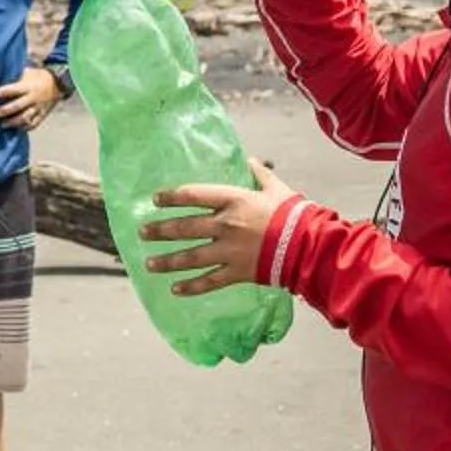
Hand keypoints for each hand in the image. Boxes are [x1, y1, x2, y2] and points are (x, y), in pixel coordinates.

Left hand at [0, 67, 58, 131]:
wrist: (58, 83)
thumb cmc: (38, 77)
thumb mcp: (29, 73)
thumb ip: (17, 76)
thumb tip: (1, 74)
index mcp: (29, 86)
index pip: (15, 89)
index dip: (5, 91)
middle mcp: (34, 98)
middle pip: (18, 106)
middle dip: (6, 110)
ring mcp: (39, 108)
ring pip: (25, 118)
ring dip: (13, 122)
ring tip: (3, 125)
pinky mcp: (43, 115)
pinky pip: (34, 124)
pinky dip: (25, 128)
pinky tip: (16, 129)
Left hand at [140, 161, 296, 295]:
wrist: (307, 245)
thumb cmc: (293, 214)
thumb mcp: (276, 189)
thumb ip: (260, 175)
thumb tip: (251, 160)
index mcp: (233, 200)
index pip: (192, 195)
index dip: (171, 197)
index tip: (155, 200)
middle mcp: (224, 225)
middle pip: (184, 228)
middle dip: (160, 231)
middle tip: (143, 233)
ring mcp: (228, 251)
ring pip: (190, 258)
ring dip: (167, 261)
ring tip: (149, 264)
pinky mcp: (236, 272)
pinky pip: (208, 282)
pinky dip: (191, 287)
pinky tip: (175, 290)